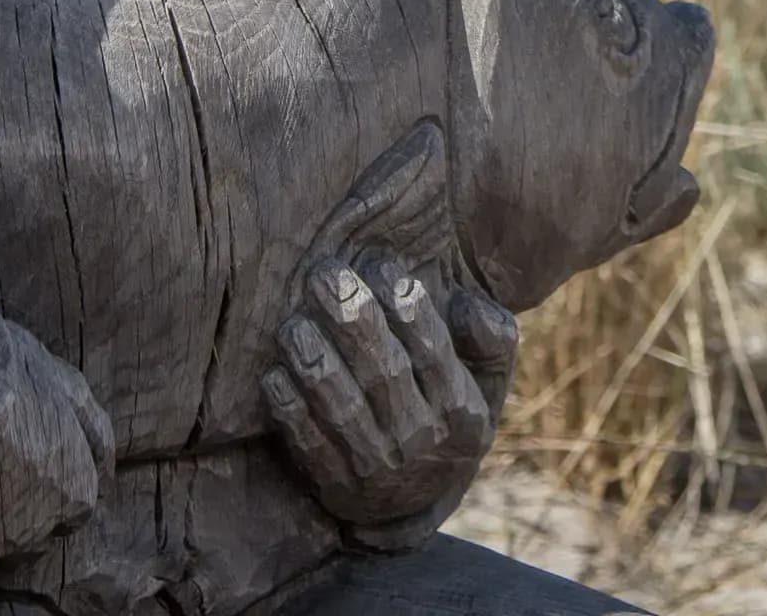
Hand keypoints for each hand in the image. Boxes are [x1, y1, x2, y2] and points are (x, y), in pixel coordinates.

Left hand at [263, 256, 517, 547]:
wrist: (417, 502)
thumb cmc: (449, 418)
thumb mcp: (488, 385)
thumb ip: (492, 340)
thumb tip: (468, 305)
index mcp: (462, 412)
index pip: (434, 351)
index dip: (407, 307)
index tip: (380, 263)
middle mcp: (422, 441)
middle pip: (385, 374)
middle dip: (354, 321)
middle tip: (325, 275)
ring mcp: (378, 468)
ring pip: (344, 410)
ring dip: (316, 364)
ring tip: (293, 323)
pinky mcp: (337, 487)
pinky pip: (311, 447)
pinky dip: (291, 413)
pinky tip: (274, 376)